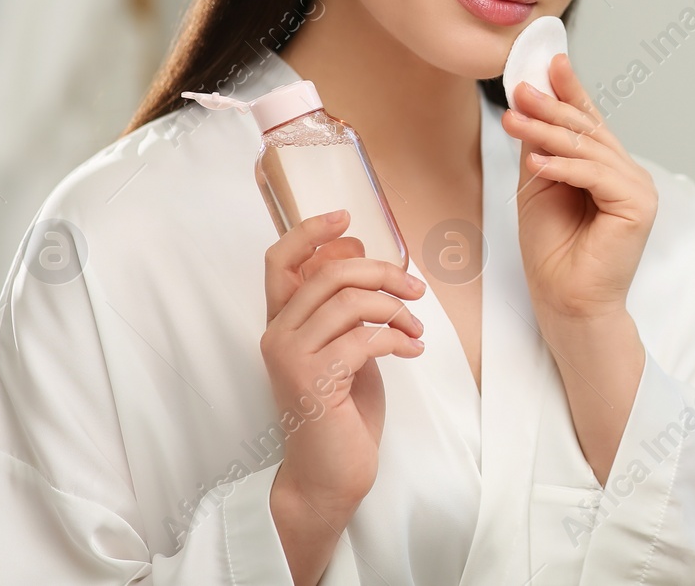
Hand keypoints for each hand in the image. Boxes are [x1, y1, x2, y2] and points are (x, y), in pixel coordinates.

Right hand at [260, 209, 426, 517]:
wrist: (329, 476)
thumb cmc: (341, 413)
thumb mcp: (344, 350)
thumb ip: (346, 313)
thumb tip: (371, 270)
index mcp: (282, 323)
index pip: (279, 260)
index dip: (310, 231)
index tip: (346, 217)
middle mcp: (278, 335)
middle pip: (329, 273)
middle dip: (382, 272)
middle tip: (415, 289)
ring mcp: (292, 357)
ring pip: (350, 301)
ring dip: (396, 309)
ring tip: (416, 330)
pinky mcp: (314, 380)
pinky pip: (364, 337)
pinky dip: (398, 338)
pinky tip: (412, 351)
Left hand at [502, 53, 658, 321]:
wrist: (564, 301)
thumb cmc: (552, 251)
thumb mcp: (538, 186)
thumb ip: (541, 147)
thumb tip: (531, 104)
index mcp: (607, 167)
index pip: (588, 121)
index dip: (570, 89)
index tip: (549, 61)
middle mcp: (627, 173)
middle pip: (586, 129)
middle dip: (550, 106)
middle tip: (519, 89)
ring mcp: (637, 188)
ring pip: (588, 148)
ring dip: (547, 132)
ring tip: (514, 120)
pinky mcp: (638, 205)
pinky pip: (597, 175)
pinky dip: (566, 167)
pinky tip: (538, 162)